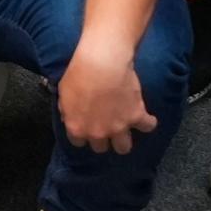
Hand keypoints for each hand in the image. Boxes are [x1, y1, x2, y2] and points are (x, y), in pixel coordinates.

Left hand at [55, 39, 158, 155]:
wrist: (102, 63)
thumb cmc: (79, 74)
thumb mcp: (63, 92)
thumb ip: (67, 110)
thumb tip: (69, 116)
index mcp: (78, 128)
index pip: (78, 142)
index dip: (83, 133)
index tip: (87, 125)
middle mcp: (98, 133)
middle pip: (101, 147)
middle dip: (102, 138)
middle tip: (105, 125)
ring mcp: (119, 127)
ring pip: (123, 147)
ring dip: (123, 139)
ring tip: (125, 129)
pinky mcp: (136, 117)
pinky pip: (147, 127)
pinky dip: (148, 122)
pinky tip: (146, 118)